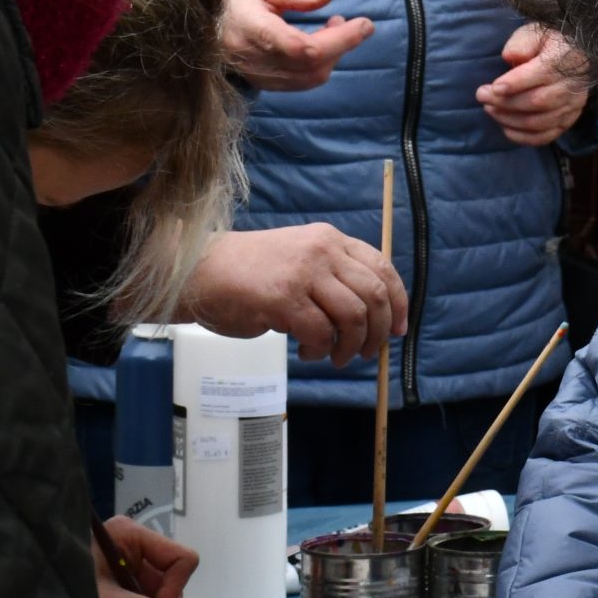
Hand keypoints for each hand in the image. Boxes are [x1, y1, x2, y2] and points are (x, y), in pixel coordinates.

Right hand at [187, 224, 407, 365]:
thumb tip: (375, 317)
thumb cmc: (250, 274)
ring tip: (335, 357)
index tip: (399, 328)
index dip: (399, 302)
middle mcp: (322, 251)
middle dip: (380, 331)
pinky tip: (308, 351)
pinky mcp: (284, 299)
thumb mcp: (300, 260)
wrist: (198, 272)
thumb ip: (334, 277)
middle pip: (375, 294)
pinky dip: (320, 349)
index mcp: (330, 239)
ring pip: (354, 316)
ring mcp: (303, 273)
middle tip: (368, 352)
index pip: (383, 268)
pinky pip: (321, 332)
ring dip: (351, 345)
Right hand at [223, 0, 373, 90]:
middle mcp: (257, 60)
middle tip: (354, 22)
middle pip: (312, 66)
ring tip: (335, 28)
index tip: (364, 23)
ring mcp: (260, 76)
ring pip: (310, 78)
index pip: (303, 47)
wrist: (197, 28)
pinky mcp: (264, 84)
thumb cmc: (231, 1)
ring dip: (334, 55)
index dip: (339, 40)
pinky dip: (321, 65)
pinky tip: (321, 44)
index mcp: (253, 31)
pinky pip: (302, 82)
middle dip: (342, 45)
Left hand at [477, 24, 591, 147]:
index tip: (492, 88)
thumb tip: (511, 58)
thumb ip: (522, 43)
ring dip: (510, 119)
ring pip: (539, 122)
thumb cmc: (548, 43)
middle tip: (482, 96)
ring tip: (490, 110)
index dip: (515, 84)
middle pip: (537, 101)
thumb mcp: (533, 33)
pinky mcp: (568, 120)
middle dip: (505, 103)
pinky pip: (546, 136)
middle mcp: (572, 86)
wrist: (575, 55)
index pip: (541, 74)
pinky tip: (506, 128)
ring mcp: (572, 106)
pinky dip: (524, 137)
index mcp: (563, 60)